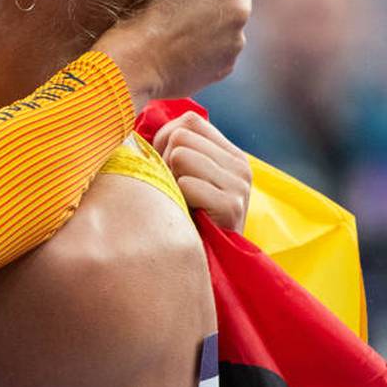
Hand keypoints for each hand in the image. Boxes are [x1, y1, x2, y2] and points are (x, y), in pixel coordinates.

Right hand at [94, 0, 269, 109]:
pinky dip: (209, 53)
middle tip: (193, 11)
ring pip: (232, 29)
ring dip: (216, 30)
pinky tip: (184, 53)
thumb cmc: (150, 12)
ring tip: (182, 36)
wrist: (140, 58)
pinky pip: (223, 54)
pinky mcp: (227, 66)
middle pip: (242, 1)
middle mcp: (239, 10)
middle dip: (224, 4)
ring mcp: (236, 41)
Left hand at [153, 111, 251, 231]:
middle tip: (174, 191)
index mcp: (232, 154)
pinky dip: (178, 199)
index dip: (167, 139)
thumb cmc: (189, 217)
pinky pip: (186, 183)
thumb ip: (178, 149)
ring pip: (180, 155)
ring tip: (181, 201)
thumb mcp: (190, 178)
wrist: (209, 266)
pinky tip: (188, 214)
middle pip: (181, 136)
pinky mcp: (231, 205)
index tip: (169, 169)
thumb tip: (145, 126)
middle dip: (165, 161)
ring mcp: (239, 185)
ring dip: (170, 180)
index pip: (189, 121)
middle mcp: (240, 165)